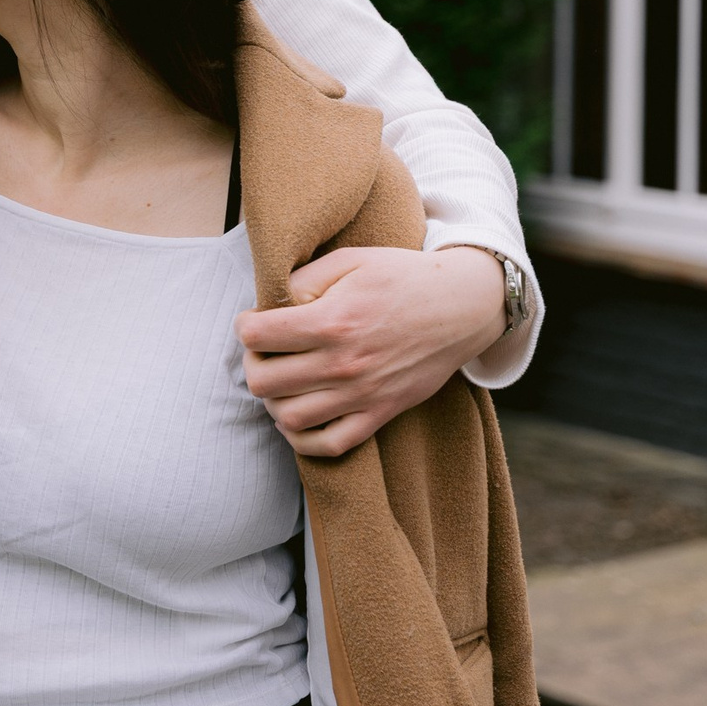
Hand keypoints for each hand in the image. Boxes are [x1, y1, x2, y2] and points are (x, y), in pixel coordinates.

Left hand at [236, 246, 506, 456]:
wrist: (461, 306)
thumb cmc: (401, 276)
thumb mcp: (349, 260)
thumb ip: (303, 280)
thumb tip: (266, 305)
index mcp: (332, 320)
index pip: (257, 336)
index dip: (245, 326)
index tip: (254, 321)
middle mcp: (343, 363)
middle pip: (263, 382)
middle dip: (253, 363)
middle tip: (264, 352)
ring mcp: (362, 394)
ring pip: (289, 418)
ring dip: (273, 401)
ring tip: (282, 381)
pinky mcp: (381, 413)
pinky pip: (330, 445)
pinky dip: (304, 438)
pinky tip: (299, 414)